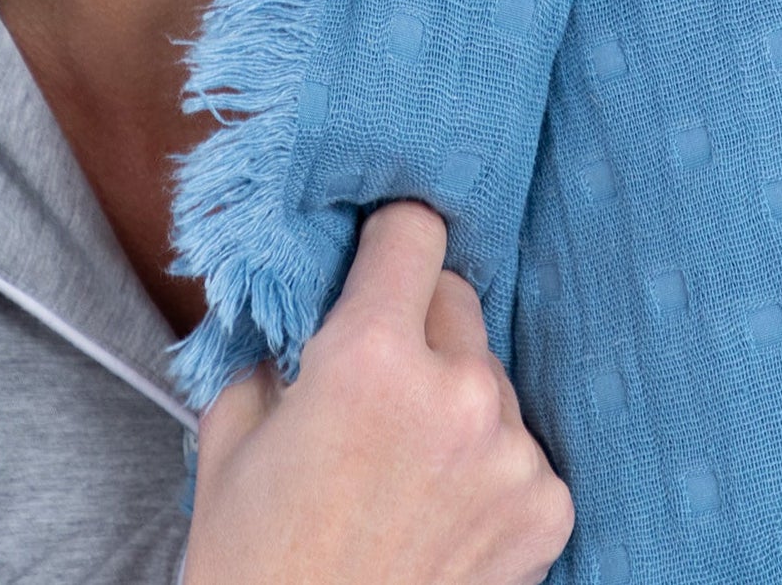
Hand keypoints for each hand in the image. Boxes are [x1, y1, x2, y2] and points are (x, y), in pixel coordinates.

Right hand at [182, 199, 573, 584]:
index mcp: (368, 354)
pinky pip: (522, 445)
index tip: (375, 263)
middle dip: (417, 322)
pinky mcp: (548, 510)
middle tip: (376, 378)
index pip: (415, 230)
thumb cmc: (254, 558)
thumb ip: (275, 343)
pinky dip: (488, 462)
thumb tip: (300, 294)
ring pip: (489, 374)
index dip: (388, 241)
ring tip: (405, 462)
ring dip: (455, 394)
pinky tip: (441, 507)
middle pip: (457, 297)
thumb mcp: (233, 428)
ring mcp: (512, 454)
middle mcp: (455, 391)